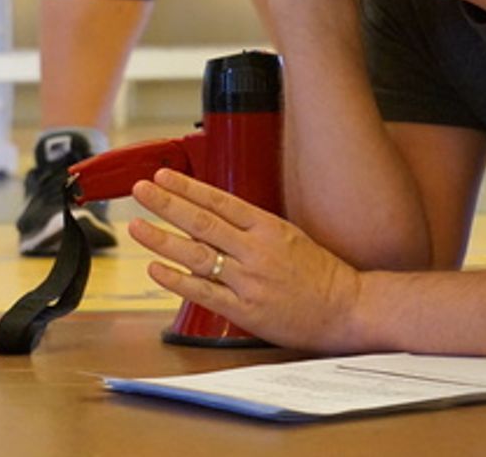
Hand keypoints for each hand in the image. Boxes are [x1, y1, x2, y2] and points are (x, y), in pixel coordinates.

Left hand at [128, 168, 363, 351]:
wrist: (348, 309)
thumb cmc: (320, 273)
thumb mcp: (289, 236)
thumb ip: (252, 227)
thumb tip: (212, 214)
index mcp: (268, 227)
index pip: (219, 201)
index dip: (187, 187)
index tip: (162, 175)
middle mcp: (255, 250)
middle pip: (202, 222)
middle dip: (167, 204)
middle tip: (140, 189)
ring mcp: (249, 280)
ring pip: (197, 255)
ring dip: (163, 239)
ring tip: (137, 226)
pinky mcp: (246, 311)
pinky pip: (204, 292)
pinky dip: (177, 280)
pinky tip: (155, 269)